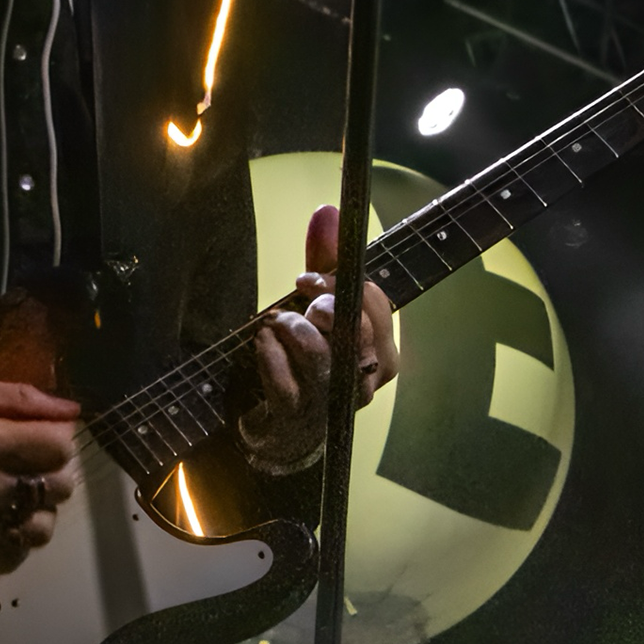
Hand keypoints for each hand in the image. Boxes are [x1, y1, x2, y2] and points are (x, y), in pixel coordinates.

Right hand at [0, 376, 80, 593]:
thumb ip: (17, 399)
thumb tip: (71, 410)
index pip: (57, 448)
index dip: (59, 439)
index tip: (44, 434)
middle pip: (55, 488)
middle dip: (53, 471)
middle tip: (32, 462)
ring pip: (39, 527)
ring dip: (39, 509)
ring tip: (20, 494)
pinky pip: (10, 556)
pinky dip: (16, 541)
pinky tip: (4, 522)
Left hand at [239, 203, 395, 476]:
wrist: (283, 431)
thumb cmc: (308, 362)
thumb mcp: (319, 309)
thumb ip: (325, 264)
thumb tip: (327, 212)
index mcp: (379, 354)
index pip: (376, 309)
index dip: (346, 285)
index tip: (312, 277)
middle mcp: (362, 382)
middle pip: (359, 334)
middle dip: (330, 305)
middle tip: (305, 296)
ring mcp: (330, 403)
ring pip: (323, 360)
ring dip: (297, 329)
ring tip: (279, 320)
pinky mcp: (296, 419)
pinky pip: (286, 386)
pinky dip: (271, 357)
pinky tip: (263, 342)